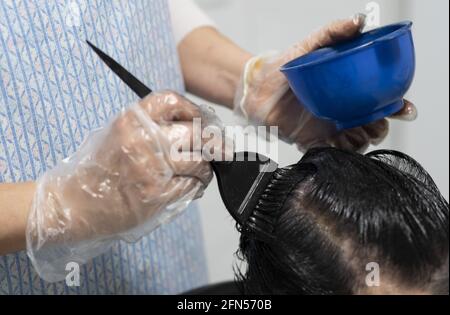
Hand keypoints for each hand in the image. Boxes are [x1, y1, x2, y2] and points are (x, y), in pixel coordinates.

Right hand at [27, 91, 214, 280]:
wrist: (75, 203)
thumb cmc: (100, 169)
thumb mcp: (119, 134)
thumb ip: (152, 126)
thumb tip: (196, 124)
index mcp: (131, 119)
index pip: (173, 101)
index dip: (194, 110)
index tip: (204, 120)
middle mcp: (143, 139)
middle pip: (196, 132)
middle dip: (212, 142)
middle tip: (219, 149)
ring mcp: (151, 168)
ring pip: (199, 162)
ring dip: (206, 169)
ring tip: (200, 172)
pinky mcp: (157, 194)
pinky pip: (191, 186)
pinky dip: (196, 187)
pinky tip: (189, 187)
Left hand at [235, 15, 416, 152]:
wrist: (255, 87)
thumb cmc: (283, 67)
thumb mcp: (309, 45)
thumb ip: (333, 32)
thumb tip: (359, 21)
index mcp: (347, 92)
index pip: (380, 101)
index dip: (396, 108)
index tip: (404, 109)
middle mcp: (341, 112)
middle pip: (373, 126)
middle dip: (380, 128)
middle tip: (372, 122)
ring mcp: (327, 128)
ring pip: (356, 142)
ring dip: (361, 142)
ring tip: (352, 133)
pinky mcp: (311, 142)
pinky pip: (331, 154)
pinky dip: (337, 153)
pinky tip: (334, 144)